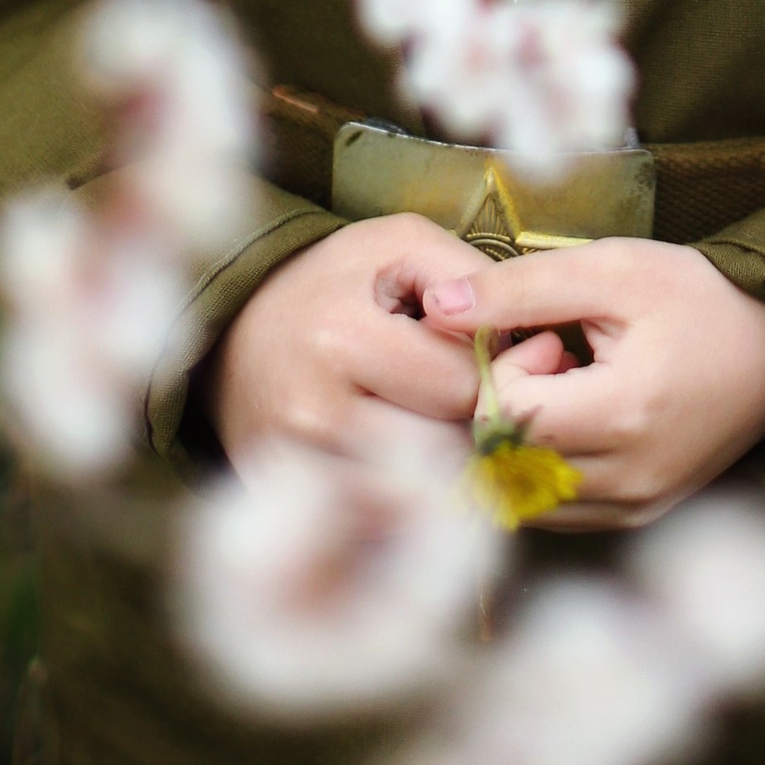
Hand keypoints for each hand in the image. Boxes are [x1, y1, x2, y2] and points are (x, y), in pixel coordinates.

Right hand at [207, 213, 564, 473]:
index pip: (464, 387)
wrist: (235, 331)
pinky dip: (406, 495)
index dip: (494, 372)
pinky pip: (380, 520)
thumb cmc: (332, 282)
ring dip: (445, 464)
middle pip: (446, 448)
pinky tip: (407, 460)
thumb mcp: (399, 245)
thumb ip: (470, 276)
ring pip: (420, 493)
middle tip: (472, 396)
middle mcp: (316, 414)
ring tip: (439, 423)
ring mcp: (302, 471)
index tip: (494, 358)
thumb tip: (528, 344)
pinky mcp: (295, 505)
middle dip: (473, 423)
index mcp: (343, 337)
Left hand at [422, 241, 764, 527]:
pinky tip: (577, 422)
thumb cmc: (698, 299)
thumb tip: (437, 305)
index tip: (550, 334)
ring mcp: (635, 508)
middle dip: (509, 405)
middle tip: (556, 359)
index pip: (508, 416)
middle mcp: (629, 479)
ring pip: (522, 494)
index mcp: (624, 414)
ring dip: (522, 442)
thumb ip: (519, 288)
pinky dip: (544, 469)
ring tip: (568, 390)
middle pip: (507, 461)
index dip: (510, 368)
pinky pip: (555, 511)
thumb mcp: (612, 269)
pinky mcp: (639, 518)